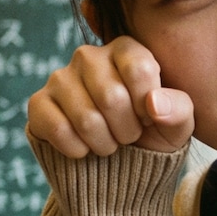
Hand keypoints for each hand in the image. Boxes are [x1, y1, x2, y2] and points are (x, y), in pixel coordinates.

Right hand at [26, 39, 194, 158]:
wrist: (118, 166)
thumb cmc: (151, 135)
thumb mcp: (177, 125)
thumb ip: (178, 109)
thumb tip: (153, 104)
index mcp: (125, 49)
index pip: (140, 69)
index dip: (148, 106)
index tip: (149, 117)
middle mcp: (88, 56)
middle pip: (112, 97)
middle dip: (127, 130)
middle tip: (128, 135)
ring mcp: (59, 78)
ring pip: (86, 118)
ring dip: (105, 144)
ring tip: (109, 142)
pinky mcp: (38, 104)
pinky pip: (59, 130)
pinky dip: (78, 150)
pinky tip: (84, 147)